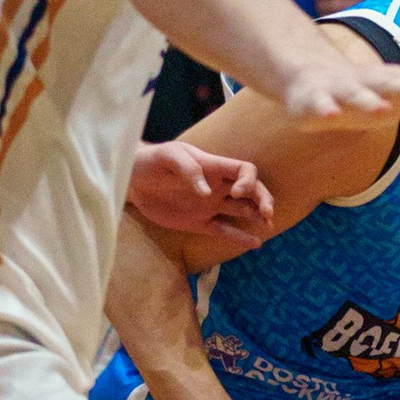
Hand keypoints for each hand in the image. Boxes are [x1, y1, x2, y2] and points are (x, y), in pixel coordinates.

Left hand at [126, 138, 278, 251]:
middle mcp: (217, 186)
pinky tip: (255, 243)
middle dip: (263, 200)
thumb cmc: (150, 161)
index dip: (248, 181)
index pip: (244, 170)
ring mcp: (209, 206)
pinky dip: (240, 238)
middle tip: (267, 213)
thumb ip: (188, 169)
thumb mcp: (167, 156)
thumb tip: (208, 192)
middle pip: (251, 191)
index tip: (237, 192)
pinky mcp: (198, 223)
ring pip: (242, 210)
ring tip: (267, 225)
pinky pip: (224, 231)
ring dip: (258, 216)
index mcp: (213, 167)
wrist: (131, 181)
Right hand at [276, 44, 399, 126]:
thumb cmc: (372, 87)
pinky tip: (328, 116)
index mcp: (395, 81)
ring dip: (367, 102)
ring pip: (355, 97)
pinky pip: (317, 108)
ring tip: (381, 109)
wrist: (310, 76)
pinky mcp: (312, 103)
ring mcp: (340, 92)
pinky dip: (323, 111)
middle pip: (393, 85)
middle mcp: (371, 83)